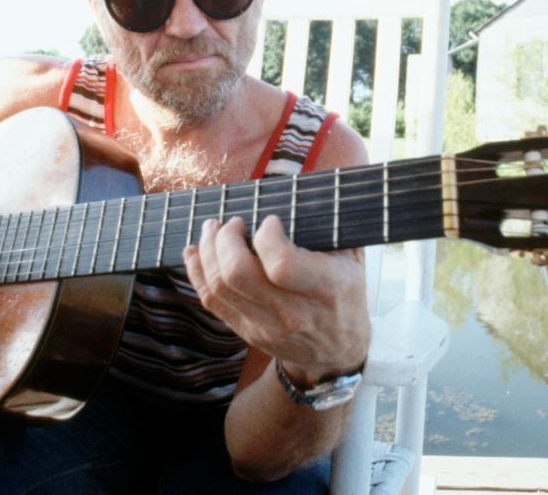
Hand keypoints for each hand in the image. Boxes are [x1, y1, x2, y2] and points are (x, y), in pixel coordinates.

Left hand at [183, 215, 369, 385]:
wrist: (336, 353)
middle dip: (226, 239)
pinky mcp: (247, 332)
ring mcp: (266, 325)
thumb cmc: (345, 298)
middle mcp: (293, 312)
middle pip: (238, 274)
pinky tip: (194, 252)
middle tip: (232, 222)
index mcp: (325, 289)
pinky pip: (211, 301)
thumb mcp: (353, 262)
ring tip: (212, 229)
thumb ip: (330, 230)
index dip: (267, 236)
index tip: (270, 221)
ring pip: (219, 286)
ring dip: (207, 251)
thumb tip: (301, 193)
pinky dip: (197, 273)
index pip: (282, 264)